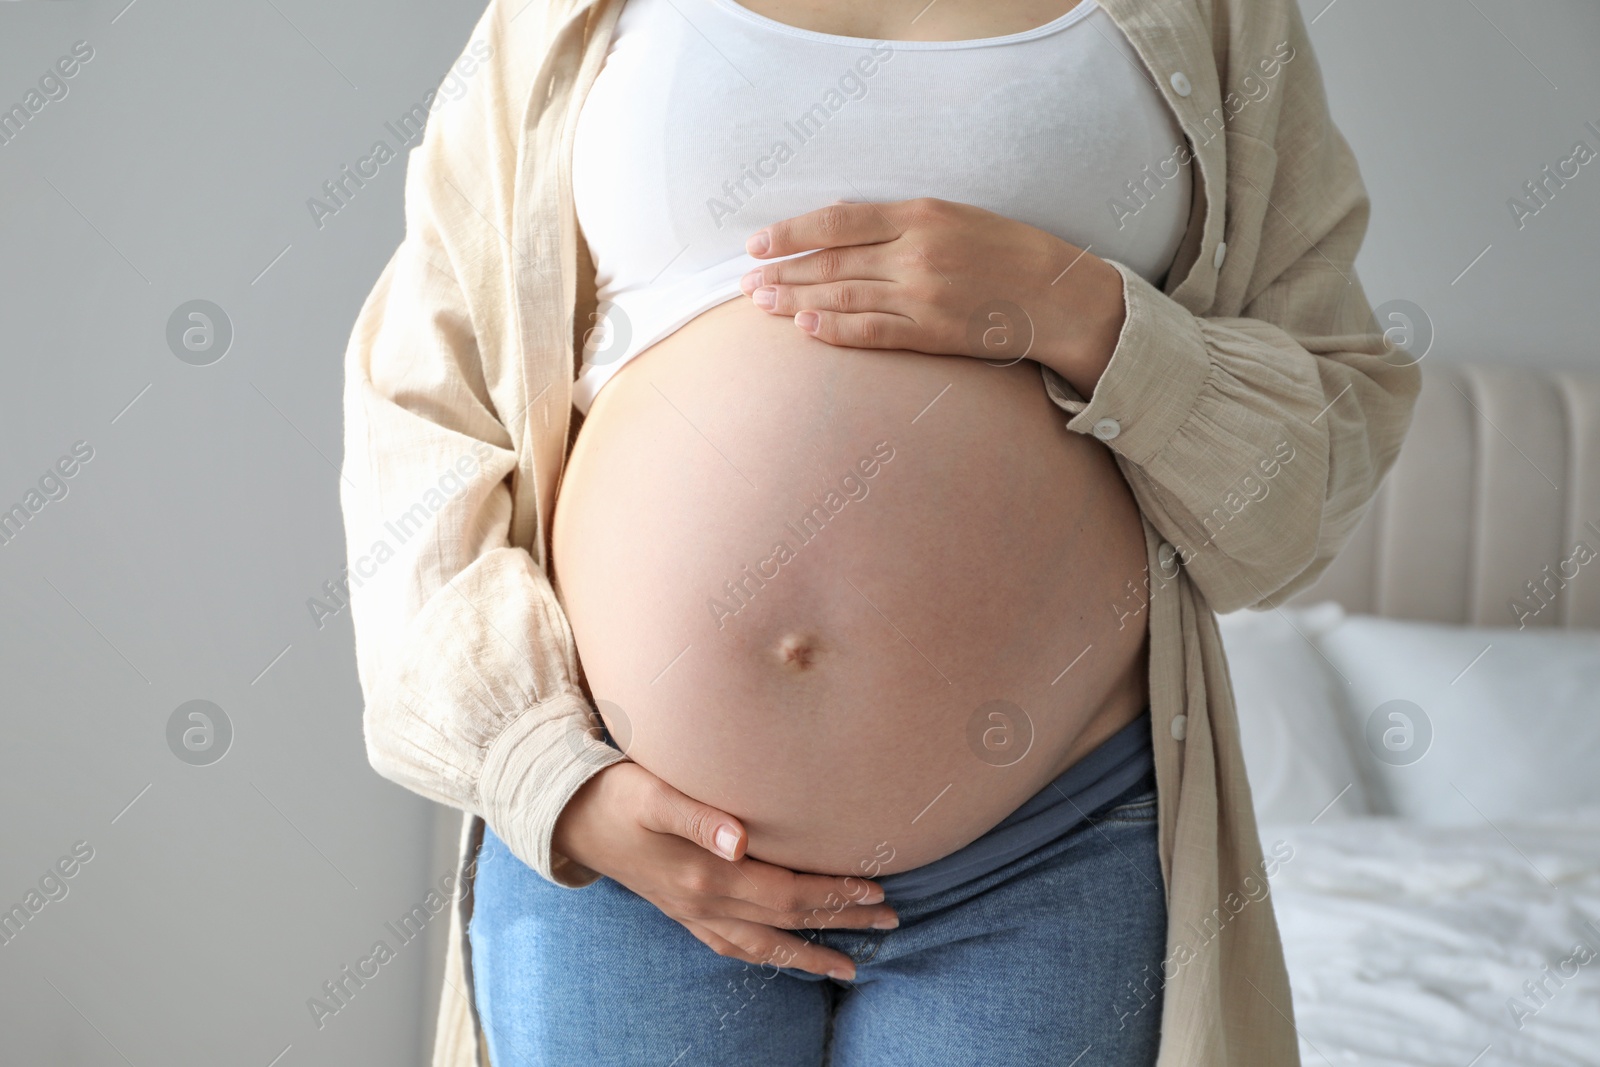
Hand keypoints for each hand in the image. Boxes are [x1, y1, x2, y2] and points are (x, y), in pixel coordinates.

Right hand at [550, 761, 898, 978]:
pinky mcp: (681, 912)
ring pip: (762, 946)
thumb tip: (742, 839)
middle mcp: (703, 903)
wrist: (567, 816)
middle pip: (786, 921)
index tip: (878, 889)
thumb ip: (698, 815)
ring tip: (849, 966)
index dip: (835, 893)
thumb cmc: (614, 792)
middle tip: (890, 922)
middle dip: (840, 921)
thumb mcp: (652, 793)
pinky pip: (732, 947)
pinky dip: (765, 956)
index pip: (787, 892)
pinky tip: (782, 957)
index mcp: (705, 875)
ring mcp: (691, 913)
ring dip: (809, 954)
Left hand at [740, 197, 1126, 397]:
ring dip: (795, 302)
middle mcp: (916, 253)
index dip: (791, 233)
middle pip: (831, 263)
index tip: (757, 243)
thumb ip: (901, 222)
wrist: (1062, 296)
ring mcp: (923, 296)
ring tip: (760, 304)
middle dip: (782, 273)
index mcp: (921, 214)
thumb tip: (840, 230)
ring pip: (843, 297)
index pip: (837, 222)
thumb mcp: (956, 216)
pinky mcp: (933, 334)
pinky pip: (872, 333)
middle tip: (744, 283)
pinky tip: (803, 329)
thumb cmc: (1009, 252)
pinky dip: (834, 330)